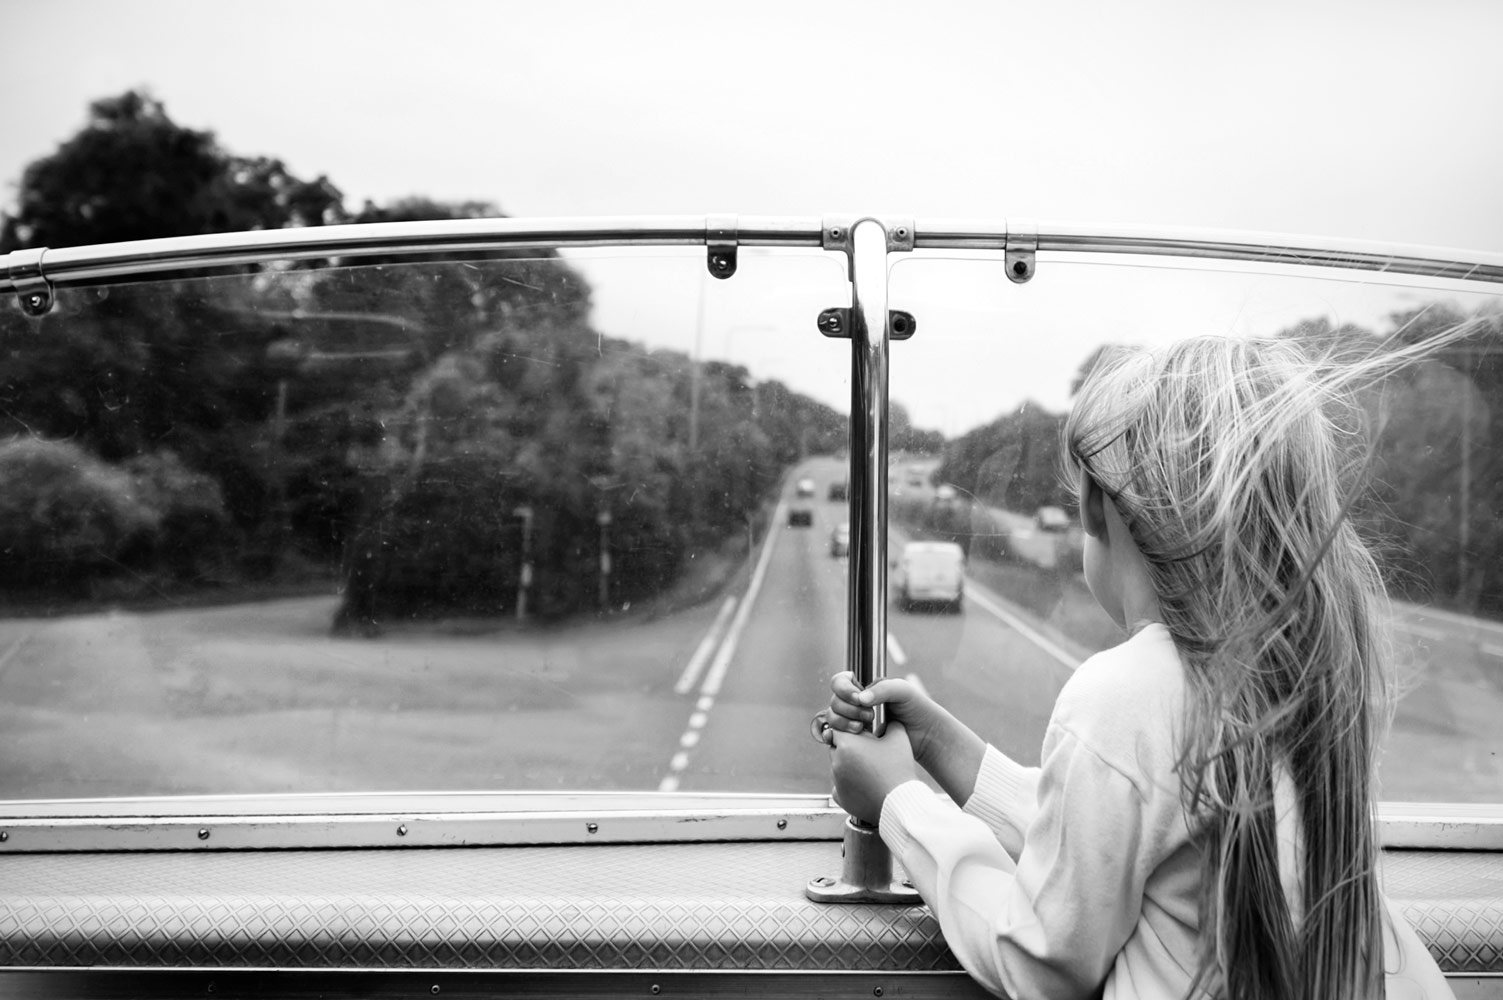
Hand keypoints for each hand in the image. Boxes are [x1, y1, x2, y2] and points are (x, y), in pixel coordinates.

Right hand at [825, 671, 943, 769]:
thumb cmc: (917, 707)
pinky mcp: (856, 740)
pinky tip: (849, 737)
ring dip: (843, 722)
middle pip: (835, 701)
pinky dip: (836, 735)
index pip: (839, 682)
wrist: (926, 734)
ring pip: (833, 718)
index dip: (843, 689)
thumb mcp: (902, 691)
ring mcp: (855, 722)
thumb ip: (882, 690)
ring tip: (863, 728)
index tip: (858, 698)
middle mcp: (856, 704)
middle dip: (848, 708)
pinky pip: (836, 736)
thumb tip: (860, 699)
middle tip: (869, 716)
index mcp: (865, 688)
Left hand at [830, 720, 917, 824]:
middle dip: (849, 748)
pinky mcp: (840, 798)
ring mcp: (837, 782)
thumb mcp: (898, 738)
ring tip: (870, 770)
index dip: (851, 731)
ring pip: (838, 767)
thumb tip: (887, 720)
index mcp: (847, 744)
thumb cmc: (899, 769)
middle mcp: (836, 762)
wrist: (901, 801)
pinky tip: (865, 785)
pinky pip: (840, 787)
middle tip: (868, 752)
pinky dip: (849, 785)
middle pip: (836, 748)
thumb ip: (890, 723)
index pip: (838, 729)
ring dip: (849, 766)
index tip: (862, 734)